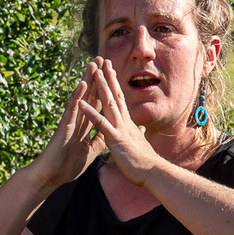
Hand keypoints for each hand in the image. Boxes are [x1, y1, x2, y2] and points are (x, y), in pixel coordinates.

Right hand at [28, 62, 104, 190]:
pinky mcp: (64, 127)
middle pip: (90, 95)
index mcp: (85, 125)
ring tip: (93, 64)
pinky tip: (82, 86)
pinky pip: (72, 110)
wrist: (52, 176)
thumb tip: (109, 134)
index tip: (112, 74)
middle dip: (97, 78)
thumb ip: (99, 141)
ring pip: (81, 98)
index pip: (97, 104)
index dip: (105, 89)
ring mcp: (70, 121)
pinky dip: (77, 98)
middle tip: (102, 59)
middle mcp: (78, 120)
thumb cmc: (68, 165)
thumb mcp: (91, 152)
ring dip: (87, 81)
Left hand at [77, 57, 162, 186]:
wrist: (153, 174)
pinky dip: (90, 113)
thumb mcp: (140, 144)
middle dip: (108, 77)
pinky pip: (100, 124)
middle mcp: (124, 122)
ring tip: (94, 72)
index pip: (120, 99)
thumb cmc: (145, 162)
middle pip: (115, 95)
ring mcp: (120, 129)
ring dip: (101, 88)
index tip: (109, 71)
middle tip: (103, 60)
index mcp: (127, 123)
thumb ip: (138, 134)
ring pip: (109, 104)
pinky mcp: (115, 139)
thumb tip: (141, 128)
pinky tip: (81, 104)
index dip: (114, 85)